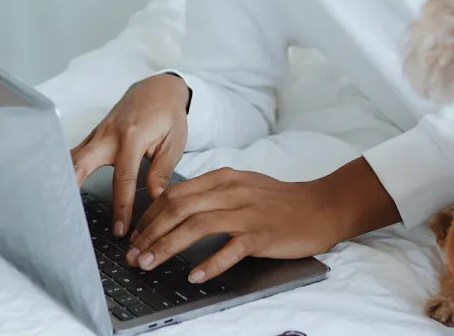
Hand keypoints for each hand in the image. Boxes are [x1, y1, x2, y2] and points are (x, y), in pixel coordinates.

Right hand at [71, 73, 189, 238]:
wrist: (158, 87)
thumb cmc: (168, 114)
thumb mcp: (174, 142)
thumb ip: (162, 171)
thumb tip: (155, 199)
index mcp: (132, 136)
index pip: (123, 177)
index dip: (121, 206)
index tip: (120, 230)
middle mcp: (109, 134)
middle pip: (81, 162)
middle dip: (71, 188)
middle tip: (65, 216)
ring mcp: (98, 132)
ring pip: (73, 157)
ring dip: (64, 179)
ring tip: (55, 207)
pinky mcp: (94, 135)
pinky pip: (77, 154)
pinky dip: (68, 170)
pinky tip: (61, 188)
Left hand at [126, 169, 333, 282]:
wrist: (320, 206)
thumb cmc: (279, 199)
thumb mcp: (242, 185)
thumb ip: (212, 192)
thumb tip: (177, 208)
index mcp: (223, 178)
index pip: (176, 193)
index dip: (150, 214)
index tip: (136, 233)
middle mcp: (231, 191)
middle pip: (180, 208)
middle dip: (151, 232)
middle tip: (133, 254)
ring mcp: (247, 213)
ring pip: (197, 226)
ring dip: (168, 246)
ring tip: (149, 264)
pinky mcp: (262, 235)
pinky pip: (231, 249)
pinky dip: (210, 262)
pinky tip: (194, 275)